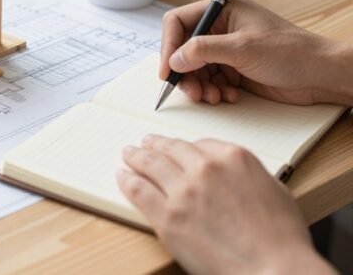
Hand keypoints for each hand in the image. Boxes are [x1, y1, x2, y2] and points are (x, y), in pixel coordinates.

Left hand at [116, 134, 333, 274]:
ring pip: (150, 165)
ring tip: (128, 154)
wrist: (274, 269)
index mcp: (233, 157)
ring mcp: (183, 191)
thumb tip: (233, 175)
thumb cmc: (281, 239)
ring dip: (136, 157)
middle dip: (155, 145)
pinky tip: (123, 177)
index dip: (182, 146)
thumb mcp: (273, 190)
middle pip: (171, 149)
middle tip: (145, 143)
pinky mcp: (167, 216)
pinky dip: (128, 181)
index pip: (198, 144)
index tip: (174, 146)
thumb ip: (247, 175)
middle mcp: (205, 168)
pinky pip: (139, 190)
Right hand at [159, 0, 352, 105]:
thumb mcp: (243, 48)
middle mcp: (222, 28)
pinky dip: (213, 91)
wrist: (321, 76)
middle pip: (184, 49)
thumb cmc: (292, 52)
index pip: (180, 22)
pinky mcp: (234, 69)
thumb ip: (203, 50)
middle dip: (185, 72)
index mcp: (223, 10)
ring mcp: (228, 50)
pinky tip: (228, 96)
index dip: (169, 46)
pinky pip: (209, 81)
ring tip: (212, 97)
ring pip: (195, 69)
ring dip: (199, 86)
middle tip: (190, 91)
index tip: (167, 70)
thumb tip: (175, 58)